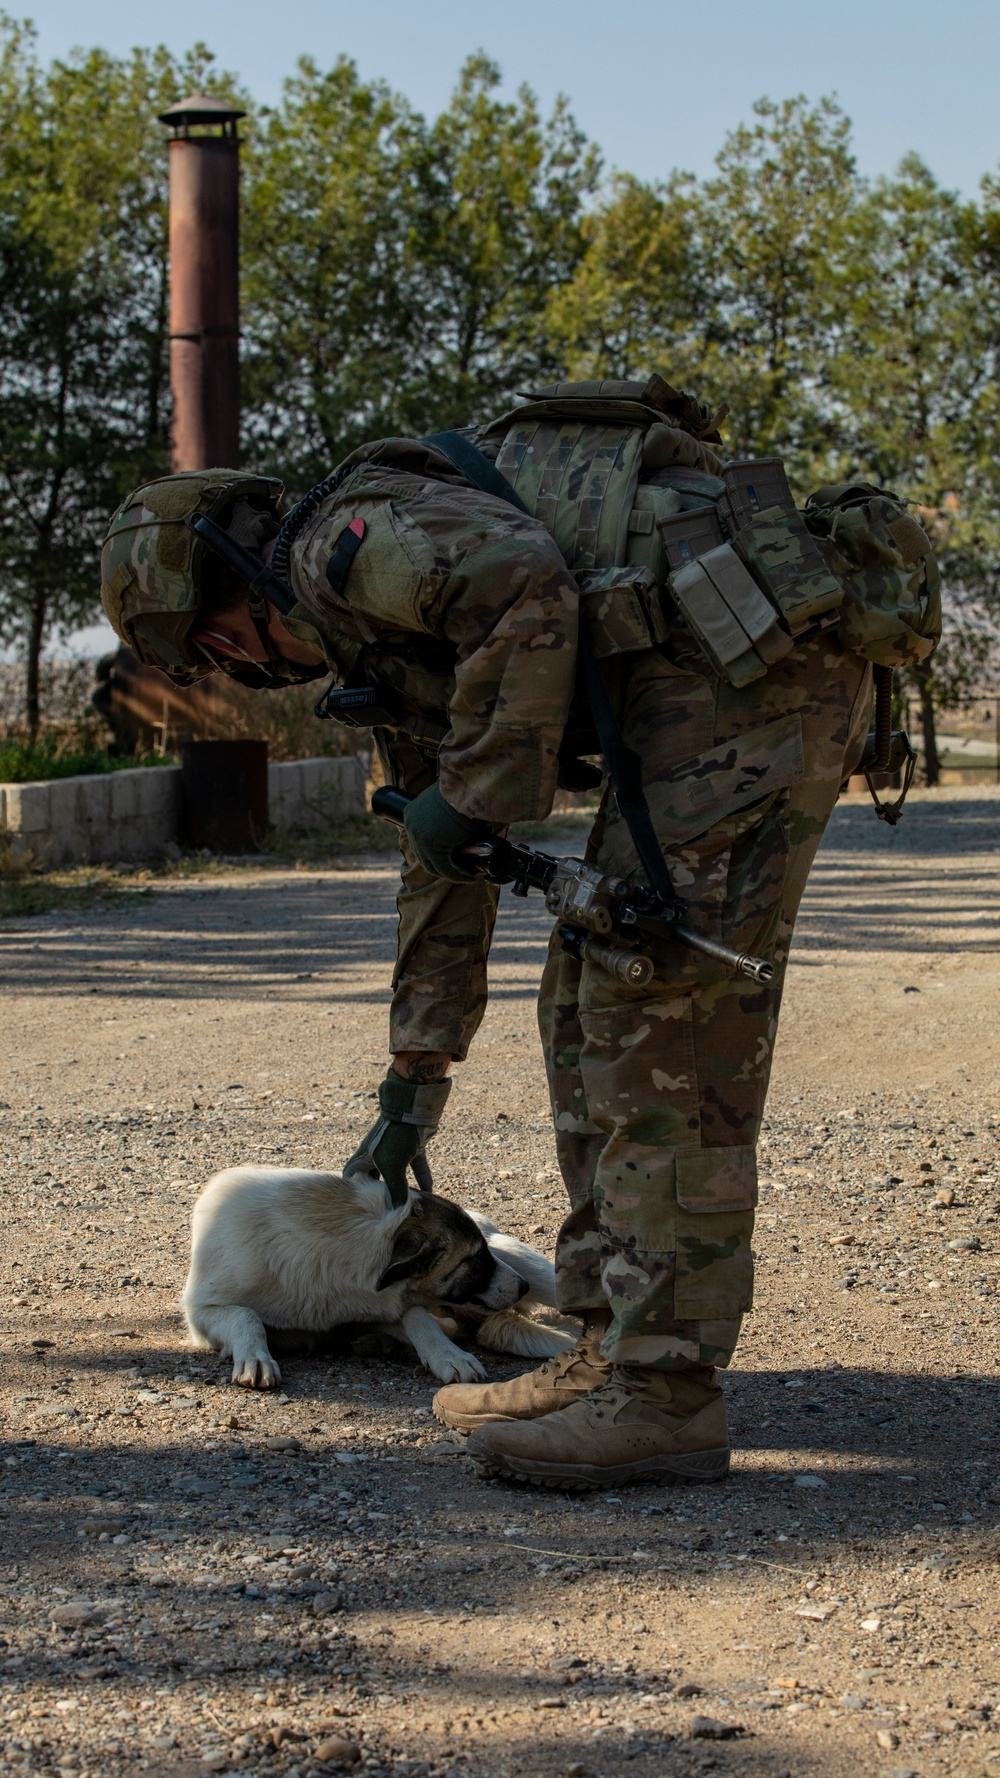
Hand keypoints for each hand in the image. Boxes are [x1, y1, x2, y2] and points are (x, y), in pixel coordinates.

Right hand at [343, 1066, 451, 1203]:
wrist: (414, 1109)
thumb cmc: (394, 1137)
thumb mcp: (392, 1167)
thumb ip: (395, 1190)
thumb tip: (399, 1211)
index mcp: (363, 1159)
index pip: (351, 1178)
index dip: (351, 1192)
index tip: (356, 1208)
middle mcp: (376, 1156)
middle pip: (376, 1180)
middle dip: (381, 1195)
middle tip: (385, 1213)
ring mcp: (394, 1151)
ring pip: (398, 1175)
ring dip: (403, 1188)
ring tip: (408, 1207)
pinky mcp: (412, 1147)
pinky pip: (416, 1167)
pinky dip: (423, 1178)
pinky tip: (429, 1192)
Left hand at [402, 780, 493, 881]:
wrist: (467, 784)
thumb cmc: (464, 789)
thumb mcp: (448, 804)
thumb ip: (447, 818)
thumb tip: (463, 831)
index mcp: (411, 814)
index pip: (419, 842)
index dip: (435, 854)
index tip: (452, 859)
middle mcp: (411, 827)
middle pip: (424, 856)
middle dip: (443, 867)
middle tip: (461, 870)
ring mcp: (420, 837)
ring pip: (434, 866)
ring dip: (451, 873)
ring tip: (467, 875)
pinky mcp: (433, 846)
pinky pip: (445, 868)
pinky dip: (458, 875)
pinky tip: (469, 876)